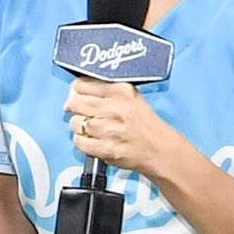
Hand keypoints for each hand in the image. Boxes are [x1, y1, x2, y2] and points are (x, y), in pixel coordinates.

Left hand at [63, 75, 188, 179]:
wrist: (159, 149)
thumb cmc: (145, 125)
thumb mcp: (131, 97)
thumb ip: (107, 90)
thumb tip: (78, 89)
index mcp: (120, 91)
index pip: (82, 84)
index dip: (76, 91)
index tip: (77, 95)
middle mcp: (114, 108)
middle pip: (75, 103)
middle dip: (73, 108)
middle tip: (79, 112)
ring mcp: (109, 130)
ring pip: (75, 123)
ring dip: (79, 126)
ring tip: (90, 128)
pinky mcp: (105, 148)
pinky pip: (79, 142)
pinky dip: (82, 142)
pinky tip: (92, 140)